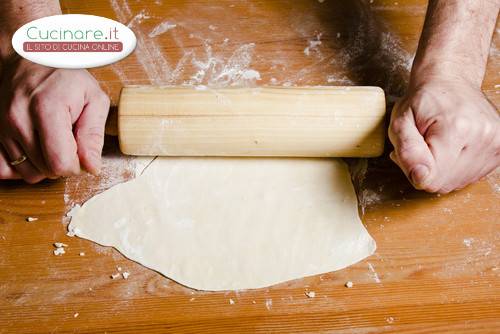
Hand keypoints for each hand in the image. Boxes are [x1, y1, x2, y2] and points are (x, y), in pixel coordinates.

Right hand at [0, 57, 109, 182]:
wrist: (28, 59)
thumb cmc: (65, 78)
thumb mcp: (93, 98)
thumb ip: (94, 134)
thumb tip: (91, 167)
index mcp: (46, 108)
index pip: (61, 162)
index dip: (77, 165)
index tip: (81, 151)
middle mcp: (18, 119)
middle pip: (46, 170)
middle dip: (64, 163)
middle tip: (68, 141)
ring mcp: (1, 127)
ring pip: (28, 174)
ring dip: (45, 166)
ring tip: (52, 142)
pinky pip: (5, 170)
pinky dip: (22, 167)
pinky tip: (35, 150)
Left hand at [389, 78, 499, 193]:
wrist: (452, 80)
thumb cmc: (423, 100)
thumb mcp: (401, 121)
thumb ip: (407, 151)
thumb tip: (420, 177)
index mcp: (457, 130)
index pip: (430, 178)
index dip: (415, 169)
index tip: (413, 150)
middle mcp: (483, 139)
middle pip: (443, 184)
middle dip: (427, 169)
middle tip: (422, 145)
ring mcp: (497, 145)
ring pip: (456, 183)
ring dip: (441, 170)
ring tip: (437, 144)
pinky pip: (470, 177)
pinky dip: (455, 168)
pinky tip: (452, 148)